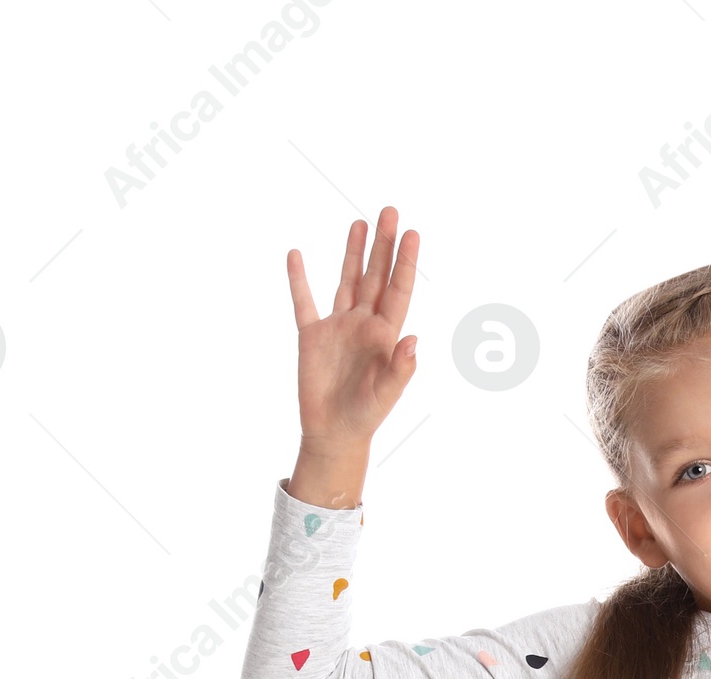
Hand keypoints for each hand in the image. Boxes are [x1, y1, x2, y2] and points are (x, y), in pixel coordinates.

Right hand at [284, 208, 418, 502]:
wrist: (334, 434)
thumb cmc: (366, 417)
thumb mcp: (386, 395)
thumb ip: (401, 370)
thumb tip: (413, 341)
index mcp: (385, 335)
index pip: (398, 290)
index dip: (405, 262)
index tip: (411, 232)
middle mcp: (364, 325)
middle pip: (375, 276)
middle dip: (383, 245)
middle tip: (389, 211)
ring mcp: (338, 327)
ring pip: (347, 281)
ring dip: (353, 253)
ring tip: (359, 222)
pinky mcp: (312, 336)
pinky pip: (304, 301)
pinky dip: (299, 279)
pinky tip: (297, 255)